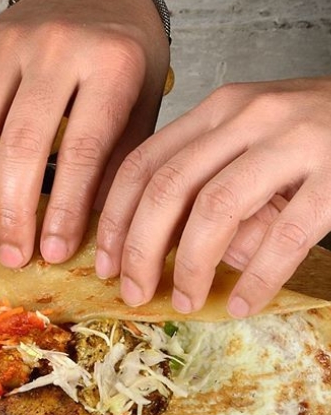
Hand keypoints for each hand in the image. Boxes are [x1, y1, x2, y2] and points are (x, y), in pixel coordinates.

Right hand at [0, 0, 168, 268]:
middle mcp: (53, 47)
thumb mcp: (143, 105)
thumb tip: (91, 231)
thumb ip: (118, 163)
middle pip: (19, 144)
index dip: (64, 211)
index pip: (82, 151)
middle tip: (13, 255)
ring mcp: (3, 45)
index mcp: (111, 64)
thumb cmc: (123, 56)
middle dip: (13, 212)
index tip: (55, 253)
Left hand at [95, 76, 330, 316]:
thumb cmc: (313, 133)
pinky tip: (242, 303)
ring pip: (216, 208)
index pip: (142, 164)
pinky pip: (285, 235)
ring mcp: (294, 140)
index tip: (106, 262)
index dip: (114, 219)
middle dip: (140, 249)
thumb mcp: (249, 138)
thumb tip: (151, 241)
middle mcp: (247, 117)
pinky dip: (258, 277)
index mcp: (217, 111)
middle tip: (134, 291)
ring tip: (186, 301)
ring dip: (191, 265)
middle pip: (167, 188)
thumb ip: (203, 174)